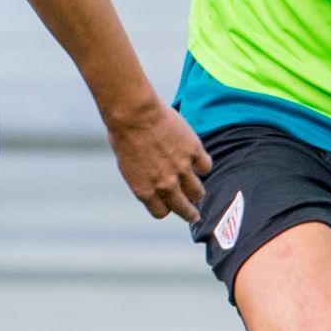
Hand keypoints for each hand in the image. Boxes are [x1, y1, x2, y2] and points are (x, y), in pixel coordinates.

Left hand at [104, 98, 209, 221]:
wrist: (134, 115)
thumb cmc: (124, 135)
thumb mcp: (127, 165)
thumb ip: (143, 179)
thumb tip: (153, 183)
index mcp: (145, 190)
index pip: (161, 212)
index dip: (166, 208)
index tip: (169, 206)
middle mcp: (165, 185)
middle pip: (183, 209)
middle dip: (189, 214)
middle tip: (194, 215)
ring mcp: (182, 169)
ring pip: (198, 191)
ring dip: (197, 192)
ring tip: (198, 191)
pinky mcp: (194, 152)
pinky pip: (205, 166)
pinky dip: (203, 165)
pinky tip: (200, 162)